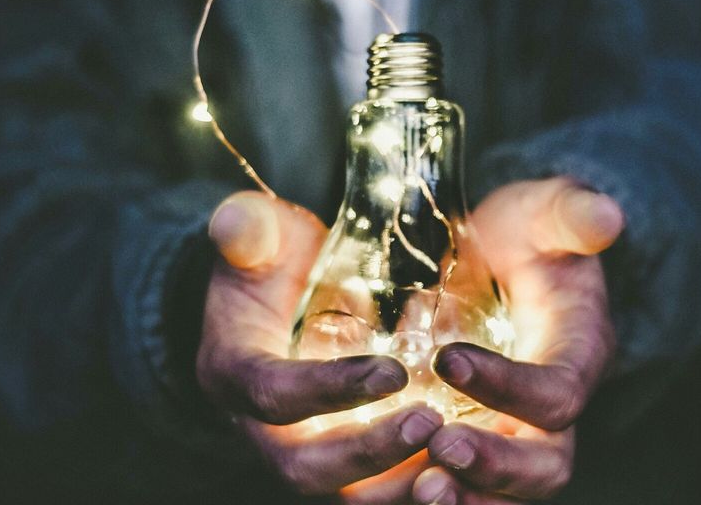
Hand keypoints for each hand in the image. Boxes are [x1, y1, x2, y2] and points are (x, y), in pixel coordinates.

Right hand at [197, 191, 442, 501]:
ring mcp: (302, 451)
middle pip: (305, 467)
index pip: (272, 394)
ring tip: (459, 452)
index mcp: (234, 373)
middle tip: (431, 422)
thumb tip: (235, 223)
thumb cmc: (272, 263)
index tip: (393, 372)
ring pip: (346, 492)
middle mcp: (261, 428)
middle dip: (368, 453)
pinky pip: (377, 489)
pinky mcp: (341, 461)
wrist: (278, 300)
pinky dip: (417, 484)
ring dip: (399, 481)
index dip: (329, 390)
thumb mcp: (259, 236)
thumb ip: (249, 229)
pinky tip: (467, 466)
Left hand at [413, 178, 623, 503]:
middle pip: (545, 467)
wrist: (502, 262)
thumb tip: (605, 214)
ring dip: (467, 500)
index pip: (557, 393)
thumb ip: (570, 214)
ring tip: (422, 493)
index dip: (509, 386)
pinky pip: (466, 488)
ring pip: (507, 495)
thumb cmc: (526, 237)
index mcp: (578, 356)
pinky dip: (438, 494)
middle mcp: (552, 411)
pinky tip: (383, 490)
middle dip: (496, 466)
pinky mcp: (477, 442)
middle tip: (440, 448)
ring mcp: (514, 434)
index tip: (447, 359)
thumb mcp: (545, 213)